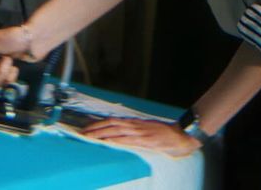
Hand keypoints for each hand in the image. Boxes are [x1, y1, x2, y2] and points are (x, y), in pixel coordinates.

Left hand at [81, 118, 201, 156]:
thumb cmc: (162, 132)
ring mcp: (138, 133)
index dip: (98, 123)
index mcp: (133, 122)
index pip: (111, 120)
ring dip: (100, 134)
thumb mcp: (145, 127)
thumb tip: (118, 130)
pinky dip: (115, 140)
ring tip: (88, 137)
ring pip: (115, 131)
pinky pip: (127, 140)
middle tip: (81, 132)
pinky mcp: (144, 141)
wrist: (178, 135)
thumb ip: (132, 129)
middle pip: (110, 124)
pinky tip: (106, 141)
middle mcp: (134, 126)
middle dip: (95, 128)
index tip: (86, 126)